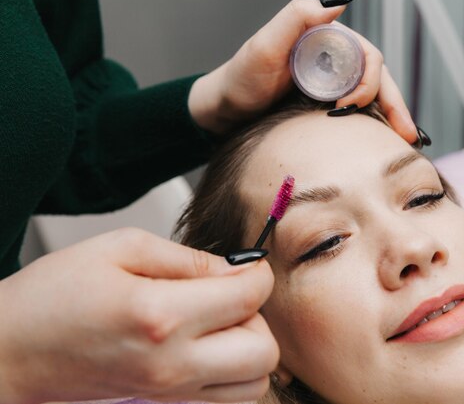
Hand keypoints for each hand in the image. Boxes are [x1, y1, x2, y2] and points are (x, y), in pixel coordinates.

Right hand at [0, 228, 276, 403]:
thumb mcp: (120, 249)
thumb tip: (236, 267)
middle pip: (264, 351)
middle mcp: (171, 364)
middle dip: (259, 316)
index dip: (258, 273)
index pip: (249, 297)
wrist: (9, 351)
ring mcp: (169, 393)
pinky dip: (232, 374)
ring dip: (249, 348)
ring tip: (218, 324)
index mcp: (160, 315)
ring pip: (254, 383)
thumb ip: (188, 257)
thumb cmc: (52, 298)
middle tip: (231, 295)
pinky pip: (226, 399)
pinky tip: (206, 348)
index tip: (248, 265)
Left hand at [188, 0, 416, 142]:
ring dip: (392, 118)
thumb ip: (297, 17)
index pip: (367, 57)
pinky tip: (385, 145)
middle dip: (396, 106)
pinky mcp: (327, 107)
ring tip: (406, 144)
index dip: (368, 83)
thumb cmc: (240, 78)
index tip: (344, 109)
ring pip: (374, 98)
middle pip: (379, 80)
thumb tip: (338, 2)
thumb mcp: (264, 45)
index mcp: (328, 41)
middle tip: (406, 135)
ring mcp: (333, 86)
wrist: (226, 110)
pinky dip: (375, 127)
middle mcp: (336, 61)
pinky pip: (359, 114)